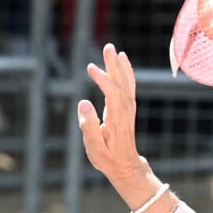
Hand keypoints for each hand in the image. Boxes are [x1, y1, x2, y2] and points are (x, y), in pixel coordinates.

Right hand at [78, 43, 146, 183]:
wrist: (125, 164)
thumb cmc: (107, 158)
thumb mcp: (94, 147)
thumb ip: (88, 126)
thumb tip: (83, 103)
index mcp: (116, 118)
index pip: (112, 93)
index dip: (102, 79)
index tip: (90, 67)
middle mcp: (125, 110)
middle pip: (121, 83)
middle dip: (114, 65)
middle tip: (107, 47)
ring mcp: (129, 108)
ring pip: (127, 82)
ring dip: (120, 65)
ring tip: (113, 50)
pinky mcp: (128, 107)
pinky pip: (129, 85)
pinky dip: (127, 72)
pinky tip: (123, 61)